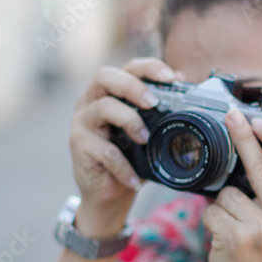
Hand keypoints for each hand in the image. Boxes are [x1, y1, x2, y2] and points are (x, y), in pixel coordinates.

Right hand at [68, 57, 175, 234]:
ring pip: (103, 108)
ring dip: (130, 121)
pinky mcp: (78, 144)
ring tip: (145, 139)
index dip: (149, 67)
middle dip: (133, 86)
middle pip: (105, 76)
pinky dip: (124, 165)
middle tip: (153, 103)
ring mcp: (82, 121)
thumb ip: (160, 109)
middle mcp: (91, 101)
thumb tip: (182, 81)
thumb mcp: (148, 132)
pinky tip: (135, 178)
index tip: (171, 77)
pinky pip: (105, 150)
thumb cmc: (130, 158)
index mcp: (111, 92)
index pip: (128, 68)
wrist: (109, 194)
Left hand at [202, 108, 261, 261]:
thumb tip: (254, 147)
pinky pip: (214, 210)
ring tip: (234, 224)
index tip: (257, 120)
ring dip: (223, 203)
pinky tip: (224, 236)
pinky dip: (212, 219)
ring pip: (229, 192)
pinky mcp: (237, 237)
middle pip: (261, 165)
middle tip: (231, 117)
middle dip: (243, 135)